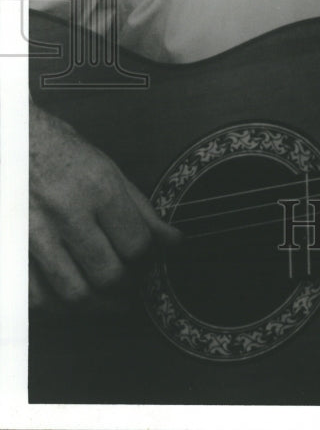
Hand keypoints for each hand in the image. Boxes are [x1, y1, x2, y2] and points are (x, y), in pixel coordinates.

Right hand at [30, 104, 180, 311]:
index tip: (149, 262)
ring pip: (73, 293)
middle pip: (108, 274)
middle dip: (127, 288)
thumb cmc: (62, 153)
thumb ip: (142, 210)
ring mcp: (34, 234)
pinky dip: (58, 308)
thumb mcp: (108, 169)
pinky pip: (35, 297)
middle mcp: (67, 211)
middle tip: (132, 286)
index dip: (149, 261)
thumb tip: (174, 242)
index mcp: (98, 187)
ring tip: (109, 300)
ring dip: (98, 306)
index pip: (137, 244)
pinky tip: (71, 299)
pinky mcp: (10, 250)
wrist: (13, 141)